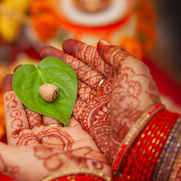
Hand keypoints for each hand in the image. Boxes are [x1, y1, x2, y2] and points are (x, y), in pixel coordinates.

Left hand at [0, 74, 110, 180]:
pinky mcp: (76, 133)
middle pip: (30, 107)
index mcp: (21, 142)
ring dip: (44, 89)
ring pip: (48, 107)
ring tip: (41, 70)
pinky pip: (68, 111)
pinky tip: (60, 83)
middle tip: (24, 67)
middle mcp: (38, 137)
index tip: (8, 75)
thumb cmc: (39, 172)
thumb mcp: (6, 157)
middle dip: (26, 87)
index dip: (9, 94)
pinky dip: (64, 97)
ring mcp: (58, 134)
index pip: (13, 113)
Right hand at [40, 39, 160, 162]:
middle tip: (44, 52)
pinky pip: (69, 105)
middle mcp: (105, 89)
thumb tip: (100, 42)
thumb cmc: (137, 102)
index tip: (64, 44)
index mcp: (118, 76)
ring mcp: (95, 105)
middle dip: (63, 61)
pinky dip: (57, 96)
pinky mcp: (87, 120)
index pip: (95, 59)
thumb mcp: (133, 71)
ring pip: (72, 87)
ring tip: (41, 68)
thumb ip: (117, 54)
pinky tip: (45, 88)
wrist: (138, 138)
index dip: (80, 51)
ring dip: (57, 77)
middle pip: (80, 71)